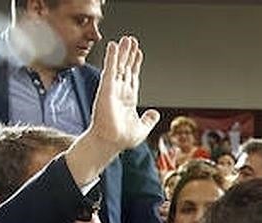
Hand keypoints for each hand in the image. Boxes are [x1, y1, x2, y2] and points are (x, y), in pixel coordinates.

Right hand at [86, 36, 159, 155]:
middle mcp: (119, 92)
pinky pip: (110, 70)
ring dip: (122, 52)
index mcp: (128, 99)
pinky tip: (114, 46)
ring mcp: (112, 89)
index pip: (132, 77)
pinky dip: (112, 57)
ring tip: (126, 39)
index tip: (138, 53)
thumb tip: (155, 114)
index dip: (135, 65)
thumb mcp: (142, 129)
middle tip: (132, 40)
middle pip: (125, 68)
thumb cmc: (121, 138)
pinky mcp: (106, 89)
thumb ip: (149, 120)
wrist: (110, 143)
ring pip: (118, 66)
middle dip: (129, 54)